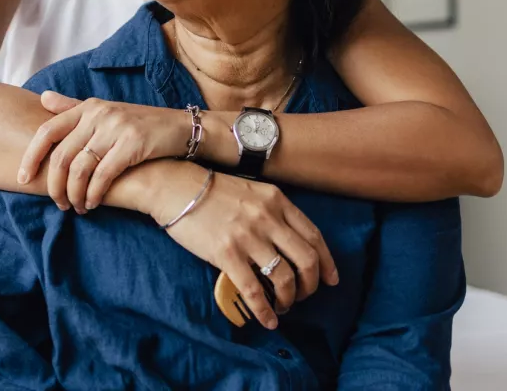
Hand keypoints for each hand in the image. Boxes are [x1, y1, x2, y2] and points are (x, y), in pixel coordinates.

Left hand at [18, 92, 190, 212]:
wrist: (180, 128)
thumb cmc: (139, 124)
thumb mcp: (105, 111)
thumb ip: (72, 107)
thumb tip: (42, 98)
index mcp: (88, 107)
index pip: (47, 131)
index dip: (31, 156)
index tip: (23, 178)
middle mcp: (99, 114)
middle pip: (61, 156)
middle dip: (55, 185)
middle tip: (58, 203)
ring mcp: (116, 128)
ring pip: (80, 168)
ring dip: (74, 194)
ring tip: (76, 207)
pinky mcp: (133, 144)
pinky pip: (103, 175)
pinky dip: (94, 194)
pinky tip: (93, 204)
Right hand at [142, 162, 339, 329]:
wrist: (175, 187)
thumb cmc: (211, 190)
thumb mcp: (252, 191)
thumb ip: (273, 211)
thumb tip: (289, 241)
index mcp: (277, 201)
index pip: (314, 236)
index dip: (327, 262)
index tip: (331, 279)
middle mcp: (268, 218)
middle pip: (306, 259)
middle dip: (311, 284)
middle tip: (305, 295)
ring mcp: (248, 236)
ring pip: (284, 277)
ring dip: (289, 298)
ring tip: (284, 306)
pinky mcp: (227, 254)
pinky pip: (254, 290)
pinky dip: (265, 310)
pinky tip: (267, 320)